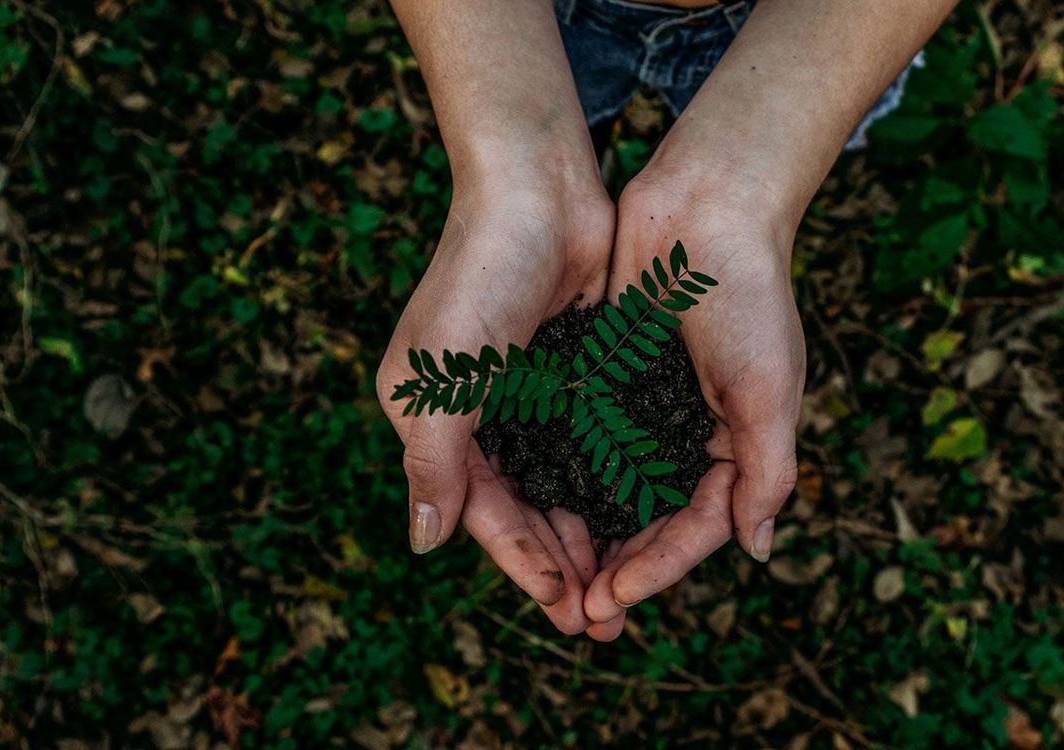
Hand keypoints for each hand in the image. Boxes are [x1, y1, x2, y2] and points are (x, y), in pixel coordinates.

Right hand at [377, 163, 613, 634]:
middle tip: (603, 619)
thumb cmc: (479, 277)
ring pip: (563, 485)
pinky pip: (593, 444)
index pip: (483, 513)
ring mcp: (530, 395)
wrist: (538, 190)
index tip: (565, 611)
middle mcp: (481, 415)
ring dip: (590, 534)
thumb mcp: (441, 378)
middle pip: (525, 509)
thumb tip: (424, 545)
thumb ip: (433, 463)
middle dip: (562, 565)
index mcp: (437, 421)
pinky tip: (640, 517)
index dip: (523, 565)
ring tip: (624, 585)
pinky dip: (611, 482)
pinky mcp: (574, 373)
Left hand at [582, 164, 805, 637]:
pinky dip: (562, 474)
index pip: (695, 527)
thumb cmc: (749, 296)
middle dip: (616, 568)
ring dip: (584, 534)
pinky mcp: (606, 376)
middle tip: (577, 614)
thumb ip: (767, 471)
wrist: (707, 206)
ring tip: (551, 578)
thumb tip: (757, 551)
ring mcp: (644, 407)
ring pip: (609, 488)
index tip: (612, 599)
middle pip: (648, 520)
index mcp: (734, 445)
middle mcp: (687, 434)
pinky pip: (582, 438)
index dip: (657, 568)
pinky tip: (531, 504)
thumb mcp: (770, 389)